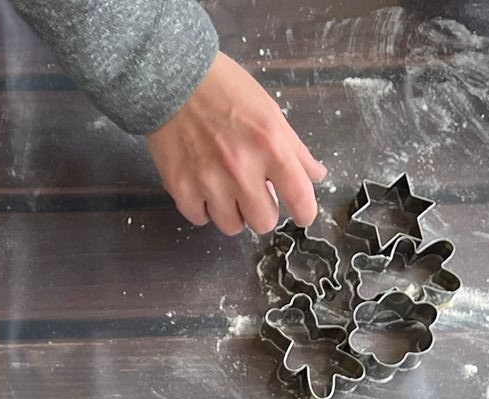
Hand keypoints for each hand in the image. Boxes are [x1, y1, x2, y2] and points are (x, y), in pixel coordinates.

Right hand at [145, 52, 327, 234]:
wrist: (174, 81)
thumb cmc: (224, 90)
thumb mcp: (269, 112)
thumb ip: (294, 149)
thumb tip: (314, 174)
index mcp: (270, 146)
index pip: (300, 197)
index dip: (305, 212)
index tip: (302, 214)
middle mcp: (241, 168)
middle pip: (264, 222)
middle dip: (263, 210)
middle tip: (254, 194)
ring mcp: (209, 181)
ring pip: (232, 226)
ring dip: (233, 211)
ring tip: (226, 189)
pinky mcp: (181, 187)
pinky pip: (200, 218)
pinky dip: (204, 208)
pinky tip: (204, 187)